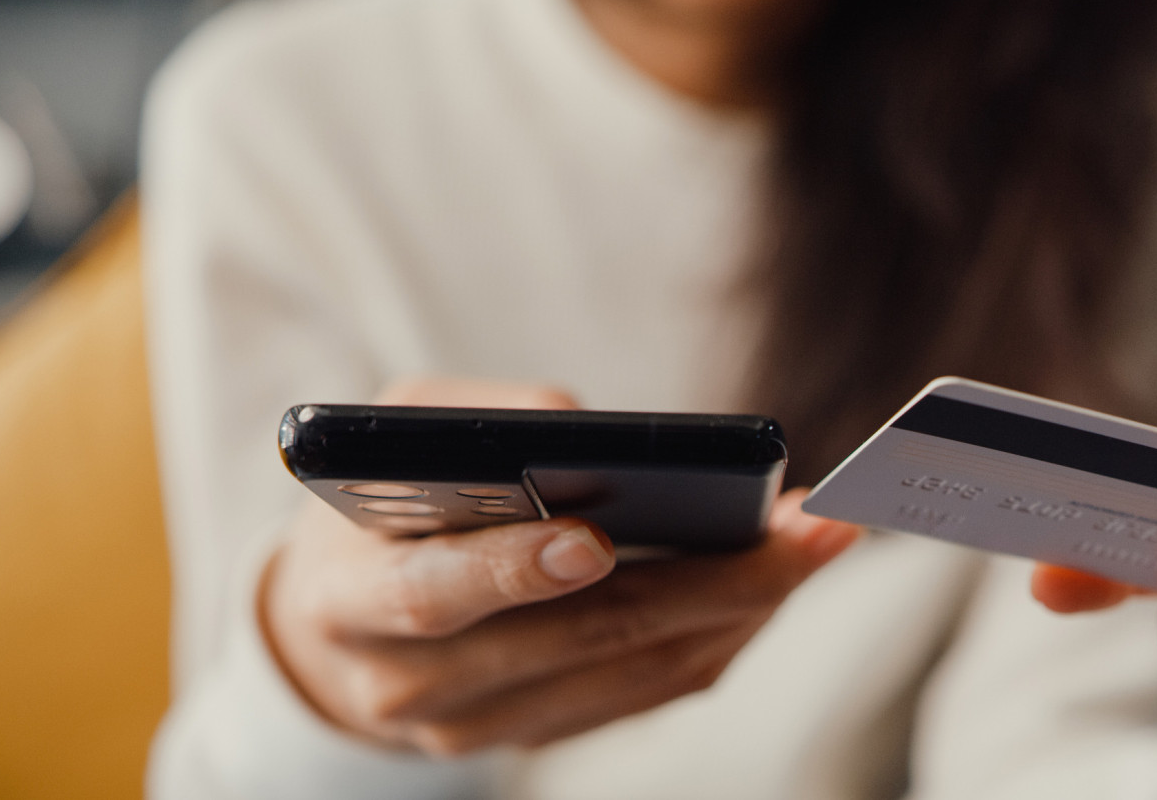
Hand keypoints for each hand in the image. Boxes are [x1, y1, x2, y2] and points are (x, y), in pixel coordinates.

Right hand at [262, 378, 859, 755]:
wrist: (338, 631)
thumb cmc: (374, 506)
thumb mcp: (390, 433)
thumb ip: (469, 421)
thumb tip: (580, 429)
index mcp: (358, 601)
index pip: (440, 596)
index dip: (517, 570)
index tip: (597, 538)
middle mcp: (418, 685)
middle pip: (581, 640)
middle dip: (708, 580)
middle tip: (803, 527)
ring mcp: (485, 727)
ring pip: (636, 673)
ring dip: (741, 606)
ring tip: (819, 542)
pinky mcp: (545, 735)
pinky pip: (650, 692)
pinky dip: (722, 634)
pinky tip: (776, 581)